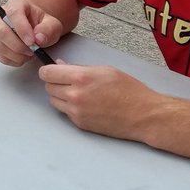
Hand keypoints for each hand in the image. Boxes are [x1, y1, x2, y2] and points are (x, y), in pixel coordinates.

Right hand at [0, 0, 64, 66]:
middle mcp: (0, 14)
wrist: (32, 28)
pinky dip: (10, 59)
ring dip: (15, 55)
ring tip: (28, 55)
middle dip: (18, 46)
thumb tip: (39, 38)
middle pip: (1, 31)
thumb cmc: (39, 24)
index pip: (14, 14)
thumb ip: (48, 29)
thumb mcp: (52, 24)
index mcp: (15, 4)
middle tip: (32, 52)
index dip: (22, 29)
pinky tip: (20, 57)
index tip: (32, 42)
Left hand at [38, 63, 161, 140]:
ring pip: (53, 100)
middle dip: (54, 82)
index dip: (47, 70)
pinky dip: (69, 107)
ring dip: (59, 95)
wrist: (143, 115)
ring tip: (77, 92)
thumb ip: (79, 67)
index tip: (51, 70)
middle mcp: (75, 95)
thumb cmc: (129, 90)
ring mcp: (76, 111)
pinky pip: (65, 112)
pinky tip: (85, 104)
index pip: (46, 73)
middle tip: (67, 80)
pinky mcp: (80, 124)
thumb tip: (60, 65)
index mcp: (81, 78)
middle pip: (47, 87)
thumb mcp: (104, 70)